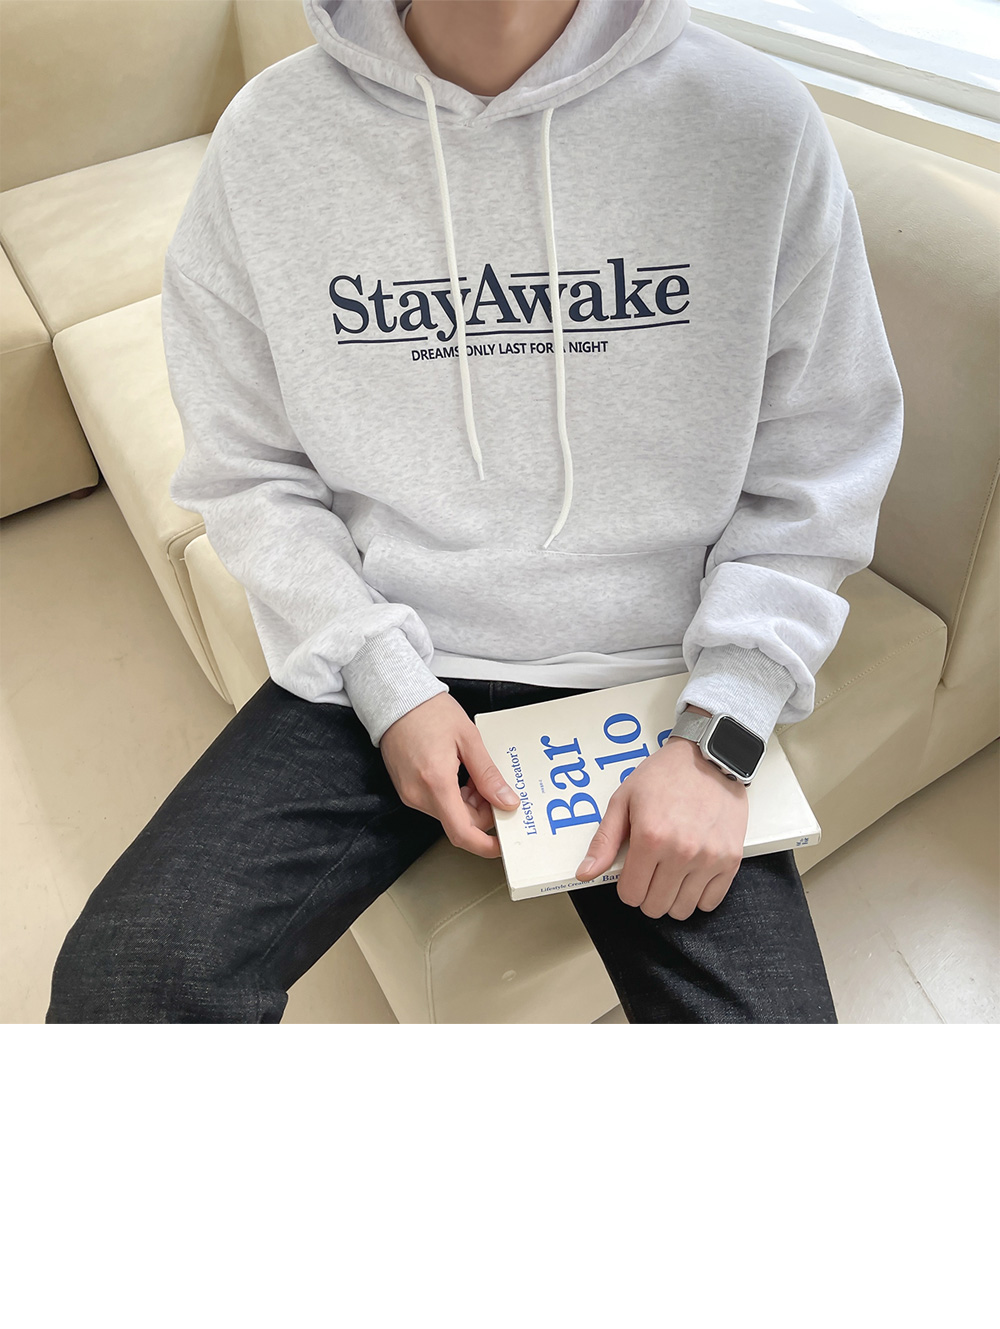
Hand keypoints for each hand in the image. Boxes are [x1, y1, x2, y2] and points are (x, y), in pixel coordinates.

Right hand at [379, 691, 519, 859]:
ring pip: (449, 815)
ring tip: (473, 773)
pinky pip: (436, 804)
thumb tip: (506, 801)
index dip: (485, 845)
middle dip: (482, 812)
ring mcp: (410, 795)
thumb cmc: (429, 711)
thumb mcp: (469, 739)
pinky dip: (454, 796)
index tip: (501, 844)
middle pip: (459, 823)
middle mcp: (419, 795)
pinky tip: (459, 774)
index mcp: (436, 782)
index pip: (462, 832)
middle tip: (493, 787)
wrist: (396, 699)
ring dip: (468, 803)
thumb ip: (488, 775)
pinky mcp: (406, 790)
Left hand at [575, 713, 749, 919]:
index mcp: (650, 838)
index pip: (630, 895)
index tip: (632, 874)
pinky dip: (698, 897)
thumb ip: (604, 842)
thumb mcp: (624, 800)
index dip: (626, 888)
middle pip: (655, 907)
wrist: (708, 758)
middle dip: (647, 896)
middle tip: (650, 874)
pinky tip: (692, 877)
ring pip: (682, 910)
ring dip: (672, 899)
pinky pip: (711, 902)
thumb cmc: (664, 776)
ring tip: (671, 876)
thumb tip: (585, 873)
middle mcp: (681, 852)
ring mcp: (709, 858)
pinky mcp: (731, 859)